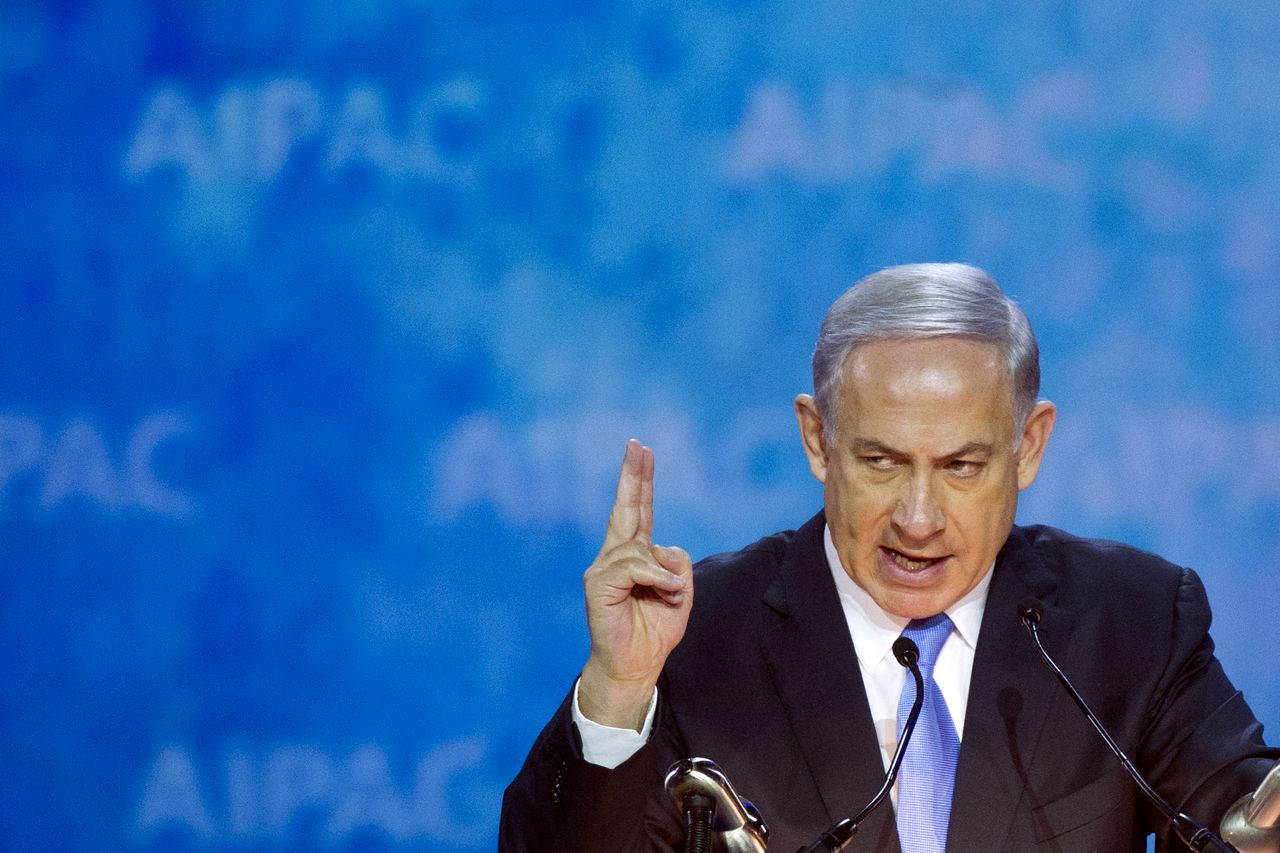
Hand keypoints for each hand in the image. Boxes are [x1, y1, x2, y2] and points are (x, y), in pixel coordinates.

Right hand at [578, 439, 693, 729]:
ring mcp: (603, 568)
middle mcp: (616, 555)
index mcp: (636, 555)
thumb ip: (677, 566)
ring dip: (665, 573)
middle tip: (637, 445)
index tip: (642, 451)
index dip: (641, 481)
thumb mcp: (679, 593)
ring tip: (669, 595)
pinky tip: (663, 591)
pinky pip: (634, 566)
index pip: (639, 511)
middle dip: (632, 476)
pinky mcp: (598, 583)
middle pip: (626, 508)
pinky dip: (655, 578)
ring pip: (641, 547)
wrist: (635, 666)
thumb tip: (663, 551)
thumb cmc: (654, 630)